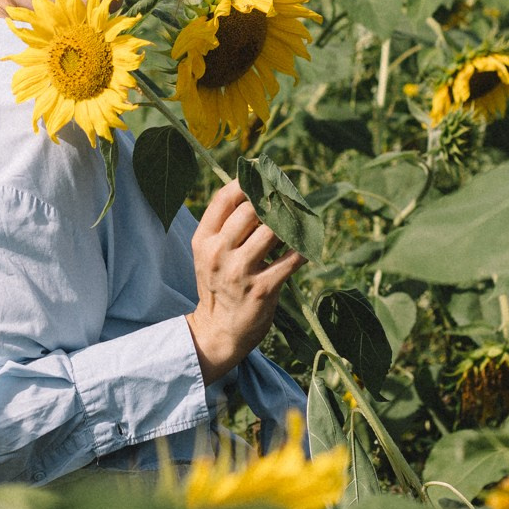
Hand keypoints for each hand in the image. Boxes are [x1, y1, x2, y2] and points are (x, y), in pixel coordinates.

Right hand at [184, 180, 302, 385]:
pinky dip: (302, 250)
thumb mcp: (210, 253)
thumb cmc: (219, 285)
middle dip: (275, 201)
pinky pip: (291, 259)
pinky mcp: (263, 289)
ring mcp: (240, 272)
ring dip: (290, 224)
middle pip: (252, 210)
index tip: (267, 177)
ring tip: (298, 223)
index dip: (249, 182)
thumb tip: (259, 190)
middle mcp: (219, 253)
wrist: (219, 331)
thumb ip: (226, 225)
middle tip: (290, 200)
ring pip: (273, 231)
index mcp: (204, 240)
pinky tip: (305, 248)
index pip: (225, 199)